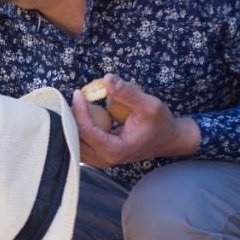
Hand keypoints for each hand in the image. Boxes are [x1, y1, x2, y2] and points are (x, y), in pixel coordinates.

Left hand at [69, 74, 200, 166]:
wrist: (168, 139)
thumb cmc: (160, 122)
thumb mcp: (149, 105)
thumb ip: (128, 93)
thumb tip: (107, 78)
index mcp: (115, 150)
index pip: (86, 131)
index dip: (79, 110)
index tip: (78, 93)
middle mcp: (104, 160)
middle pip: (74, 139)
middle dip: (71, 118)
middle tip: (75, 97)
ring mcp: (100, 161)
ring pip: (74, 143)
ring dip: (72, 124)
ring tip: (77, 104)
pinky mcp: (98, 156)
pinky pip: (80, 143)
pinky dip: (77, 129)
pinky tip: (82, 114)